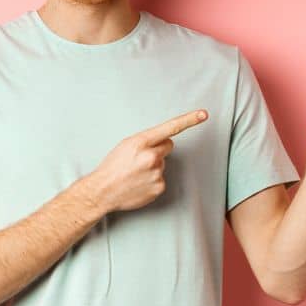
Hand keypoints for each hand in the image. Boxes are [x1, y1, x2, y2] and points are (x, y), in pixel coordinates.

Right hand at [80, 109, 208, 213]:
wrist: (102, 191)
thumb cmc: (112, 167)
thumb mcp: (125, 146)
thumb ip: (146, 141)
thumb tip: (164, 142)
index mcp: (140, 142)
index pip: (170, 128)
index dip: (189, 120)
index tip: (203, 114)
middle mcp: (151, 156)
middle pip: (168, 145)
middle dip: (158, 149)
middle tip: (140, 158)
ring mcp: (157, 172)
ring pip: (163, 163)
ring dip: (152, 167)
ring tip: (135, 173)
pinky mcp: (159, 187)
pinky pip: (161, 178)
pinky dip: (152, 180)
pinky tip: (139, 183)